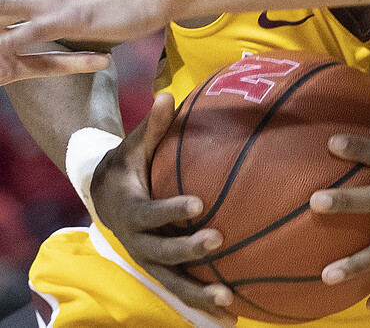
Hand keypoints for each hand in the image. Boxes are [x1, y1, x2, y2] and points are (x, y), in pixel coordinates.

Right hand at [91, 92, 235, 322]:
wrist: (105, 197)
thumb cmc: (129, 165)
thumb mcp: (134, 145)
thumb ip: (152, 126)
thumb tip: (167, 94)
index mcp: (132, 210)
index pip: (152, 212)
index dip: (172, 210)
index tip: (199, 203)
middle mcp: (139, 242)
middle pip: (163, 253)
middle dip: (189, 249)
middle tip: (218, 240)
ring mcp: (150, 262)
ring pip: (174, 284)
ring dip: (199, 294)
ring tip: (229, 301)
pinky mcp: (162, 273)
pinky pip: (183, 293)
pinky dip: (204, 308)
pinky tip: (233, 318)